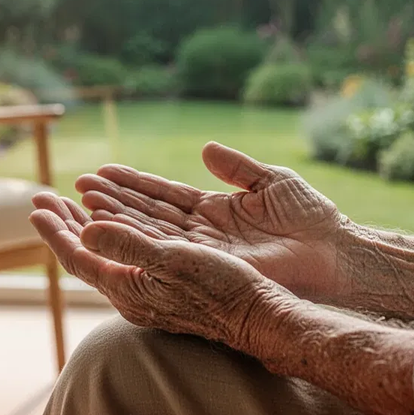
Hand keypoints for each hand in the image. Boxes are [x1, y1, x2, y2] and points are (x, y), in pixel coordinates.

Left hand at [29, 193, 279, 347]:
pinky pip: (127, 251)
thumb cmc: (221, 290)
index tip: (36, 205)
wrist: (258, 315)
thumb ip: (129, 246)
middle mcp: (132, 292)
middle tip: (43, 196)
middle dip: (64, 223)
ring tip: (70, 200)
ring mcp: (148, 289)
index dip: (55, 231)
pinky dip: (115, 228)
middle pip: (86, 254)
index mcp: (127, 289)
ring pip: (106, 252)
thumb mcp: (173, 262)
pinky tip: (115, 218)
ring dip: (85, 223)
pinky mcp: (166, 283)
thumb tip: (85, 230)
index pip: (78, 258)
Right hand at [74, 142, 353, 303]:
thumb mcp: (271, 182)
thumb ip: (236, 167)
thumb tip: (205, 150)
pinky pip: (165, 250)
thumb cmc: (313, 219)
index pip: (163, 195)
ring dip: (115, 216)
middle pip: (147, 213)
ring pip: (148, 231)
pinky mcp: (210, 265)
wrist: (337, 253)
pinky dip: (136, 238)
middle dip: (111, 200)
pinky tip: (110, 226)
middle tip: (76, 187)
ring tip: (82, 201)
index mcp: (214, 210)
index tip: (101, 172)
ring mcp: (203, 250)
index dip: (131, 184)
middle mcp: (202, 232)